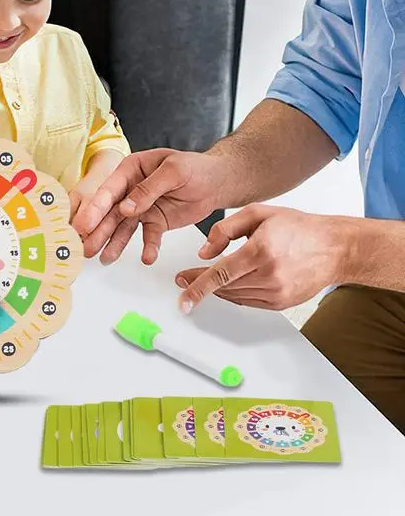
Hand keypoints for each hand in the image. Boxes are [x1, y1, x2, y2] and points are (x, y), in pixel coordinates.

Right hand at [72, 149, 229, 264]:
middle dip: (98, 230)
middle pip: (111, 211)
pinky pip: (148, 236)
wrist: (217, 181)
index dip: (96, 208)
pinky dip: (147, 247)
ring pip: (123, 227)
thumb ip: (148, 189)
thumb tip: (125, 208)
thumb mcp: (173, 171)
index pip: (109, 190)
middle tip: (86, 247)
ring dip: (114, 243)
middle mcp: (131, 189)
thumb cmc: (195, 167)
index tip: (85, 225)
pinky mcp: (155, 221)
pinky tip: (147, 258)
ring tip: (105, 259)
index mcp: (131, 169)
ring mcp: (141, 207)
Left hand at [174, 204, 346, 312]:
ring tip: (205, 278)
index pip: (221, 274)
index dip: (198, 285)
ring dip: (216, 289)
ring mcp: (277, 292)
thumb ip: (225, 229)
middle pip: (224, 286)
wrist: (334, 247)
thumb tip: (204, 252)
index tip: (182, 293)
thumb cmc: (298, 227)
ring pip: (234, 296)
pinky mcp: (281, 303)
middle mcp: (270, 275)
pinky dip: (233, 293)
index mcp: (261, 251)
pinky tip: (228, 284)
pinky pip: (247, 301)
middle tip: (184, 279)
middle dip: (200, 284)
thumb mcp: (258, 213)